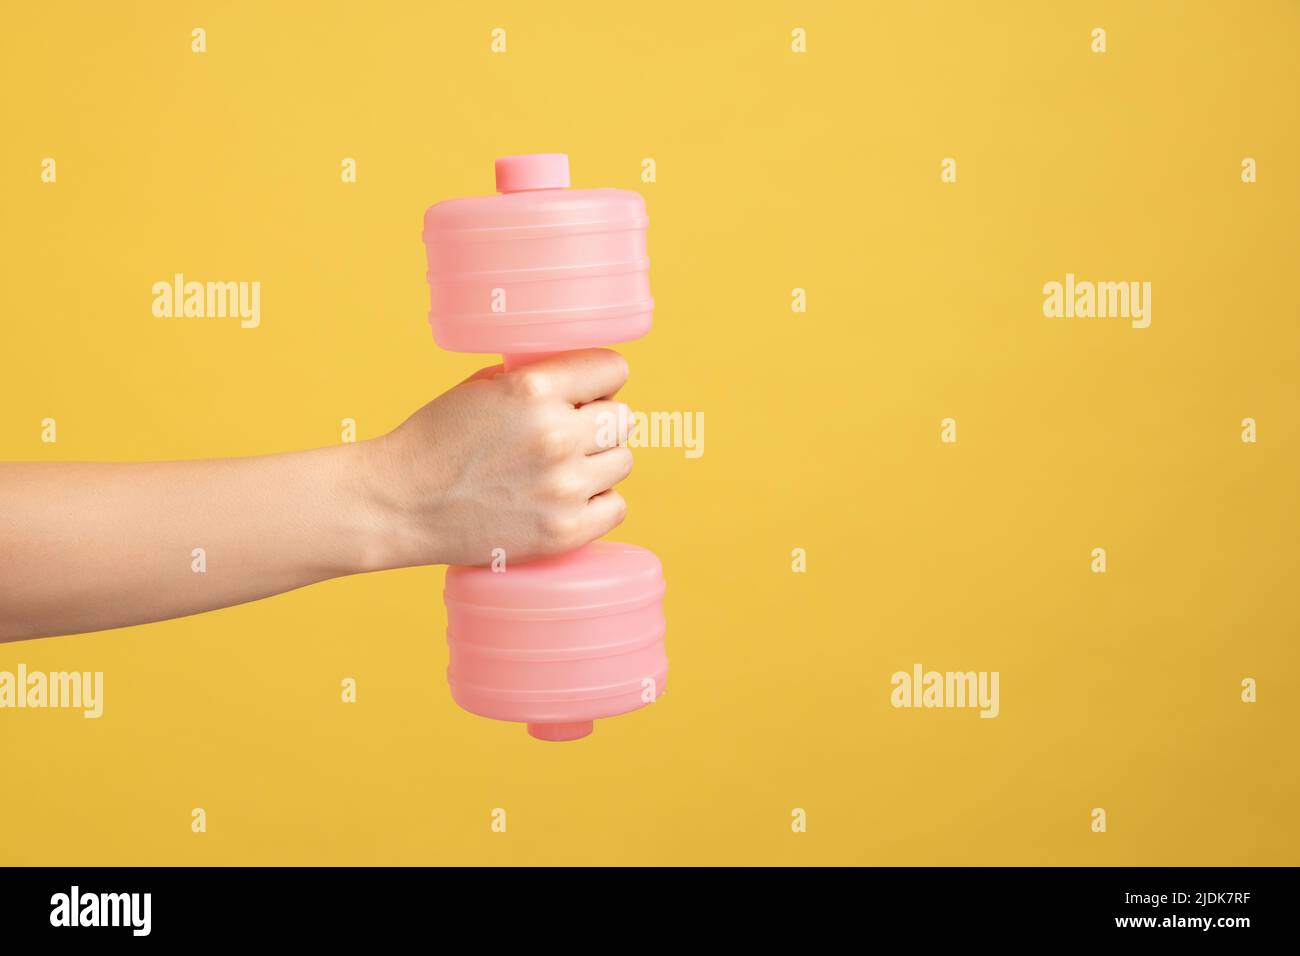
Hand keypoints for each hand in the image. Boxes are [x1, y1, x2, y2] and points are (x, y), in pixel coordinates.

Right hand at [362, 349, 633, 567]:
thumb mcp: (481, 388)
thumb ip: (535, 380)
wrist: (400, 504)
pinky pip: (616, 506)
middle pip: (622, 418)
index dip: (601, 381)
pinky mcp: (564, 530)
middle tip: (568, 437)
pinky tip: (569, 498)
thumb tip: (581, 381)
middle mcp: (555, 434)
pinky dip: (598, 502)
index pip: (613, 370)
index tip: (588, 393)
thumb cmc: (436, 441)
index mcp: (533, 389)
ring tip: (562, 469)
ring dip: (599, 463)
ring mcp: (563, 486)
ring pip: (622, 461)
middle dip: (598, 423)